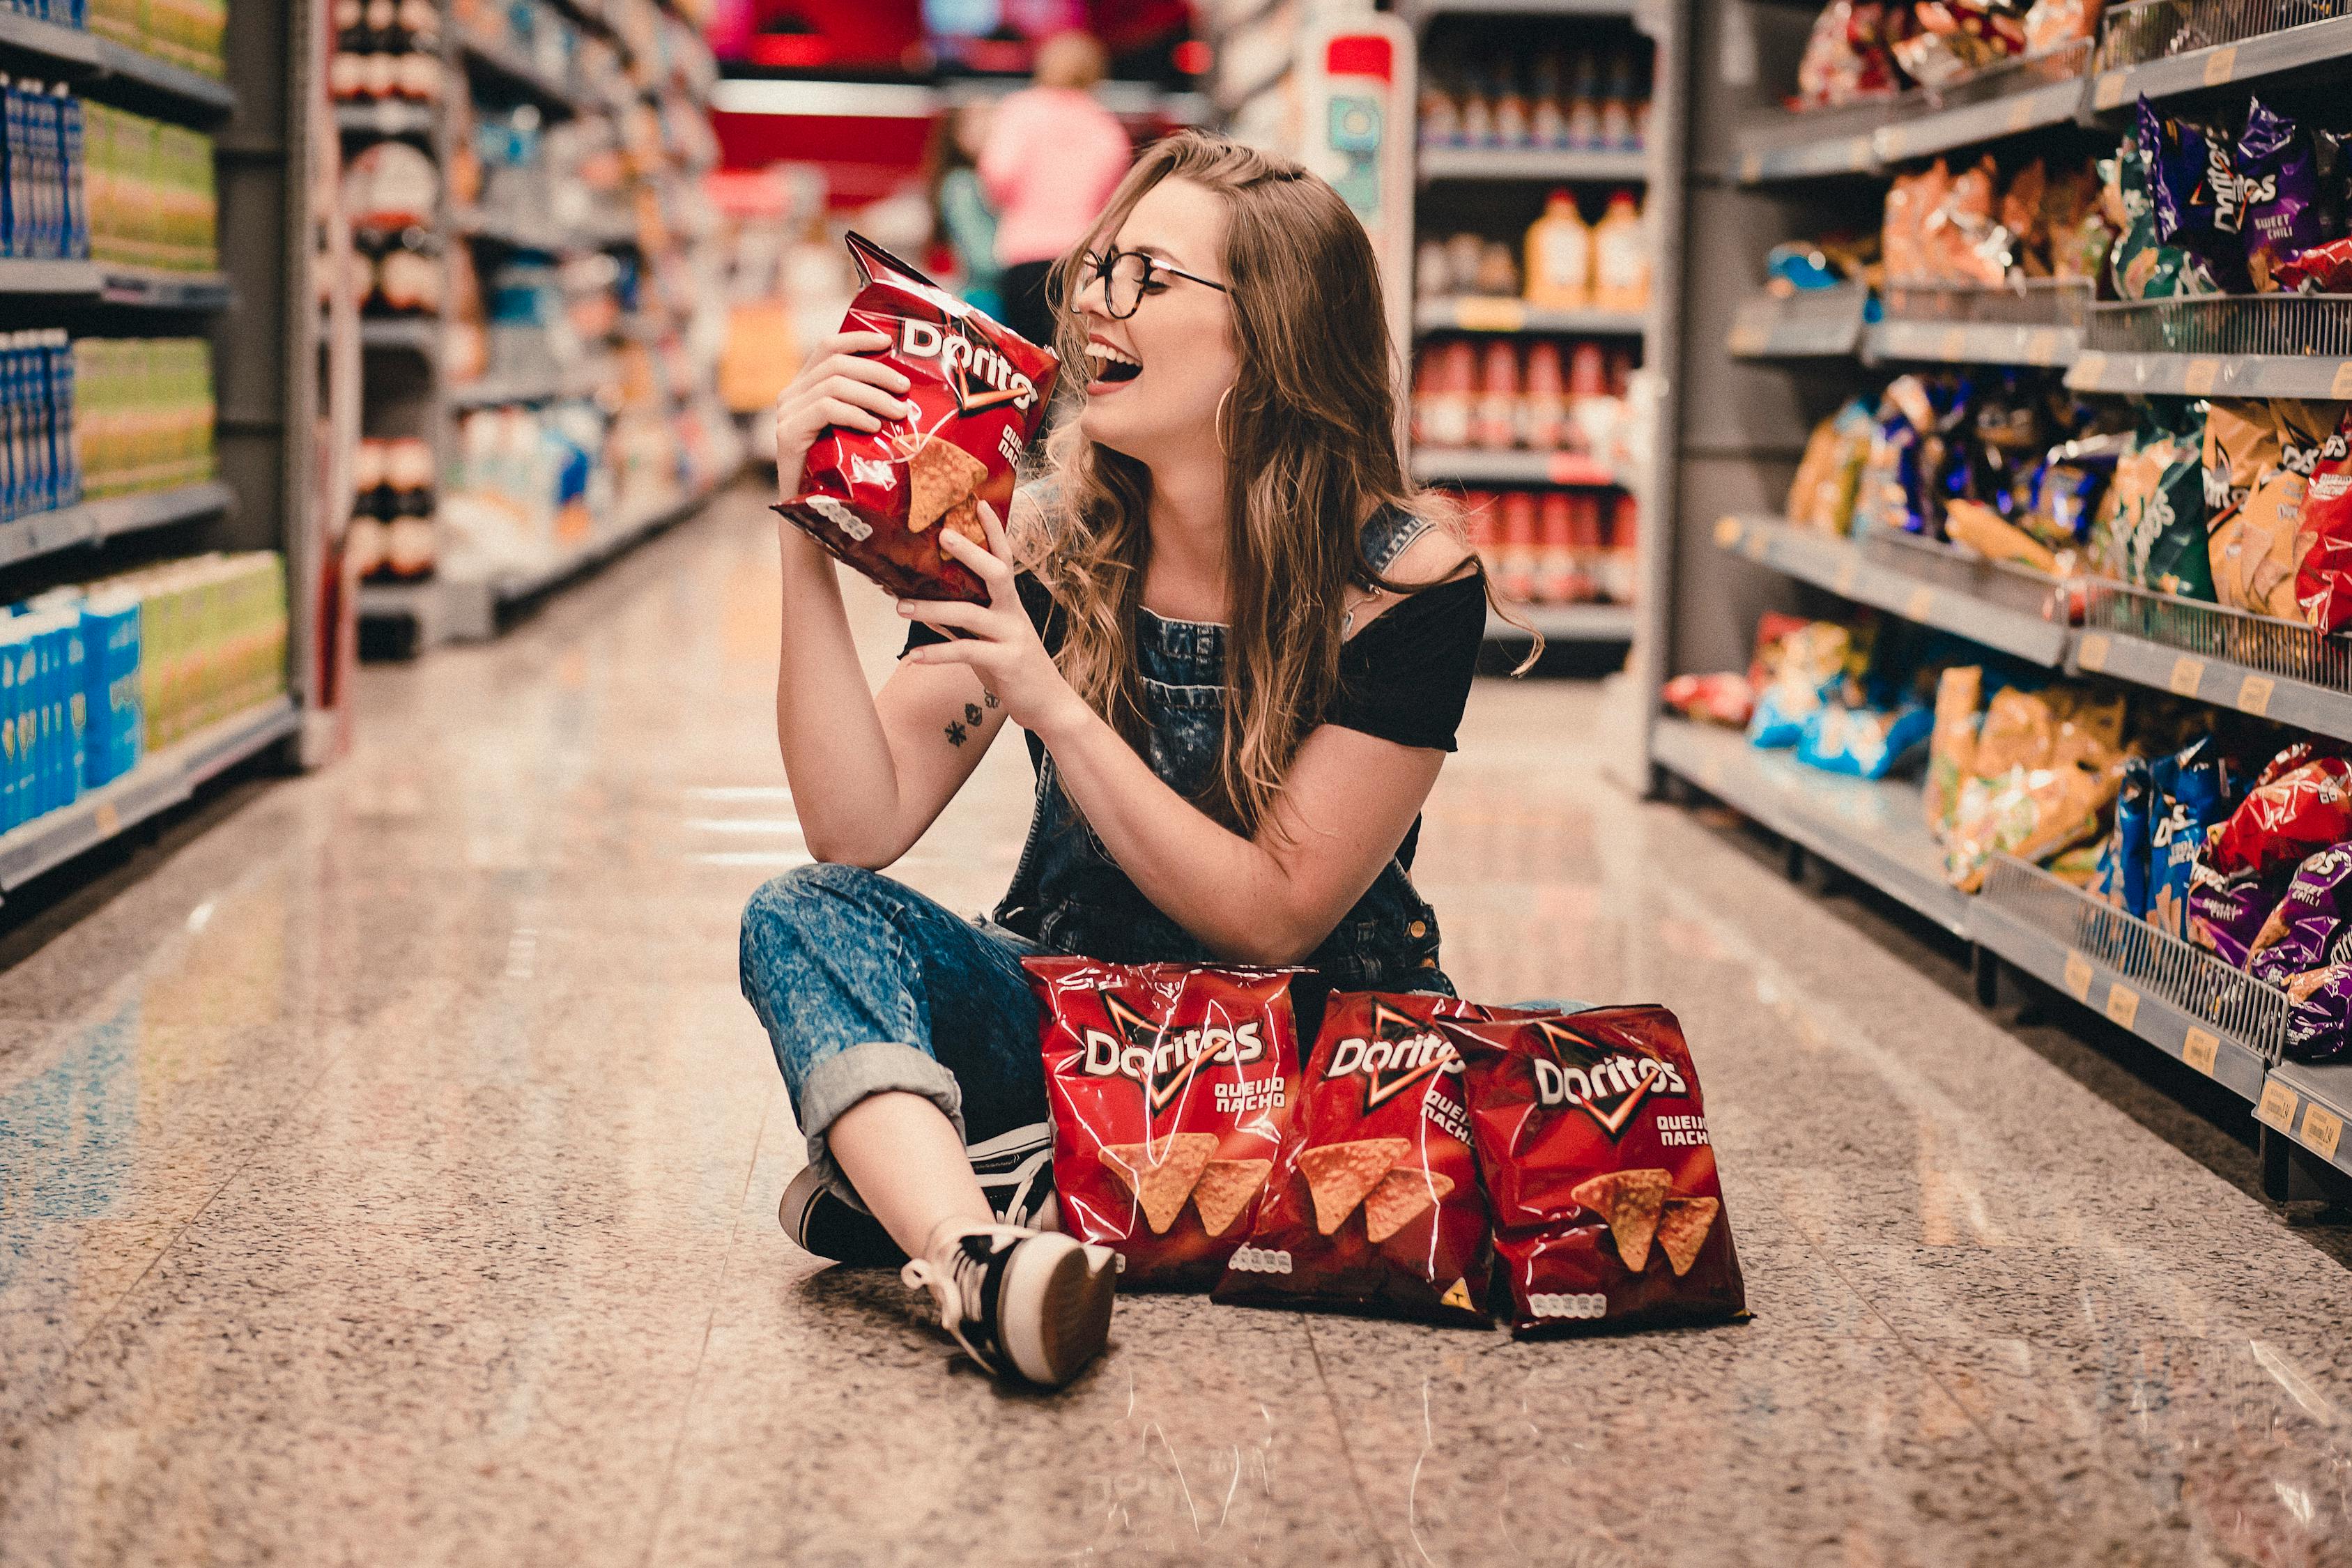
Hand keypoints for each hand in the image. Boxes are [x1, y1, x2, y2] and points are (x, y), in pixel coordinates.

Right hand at [773, 330, 915, 499]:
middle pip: (837, 364)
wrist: (816, 513)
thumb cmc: (842, 472)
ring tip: (898, 412)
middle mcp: (791, 395)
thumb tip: (905, 388)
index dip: (858, 339)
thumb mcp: (854, 431)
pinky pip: (825, 409)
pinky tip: (873, 426)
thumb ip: (864, 406)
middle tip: (904, 388)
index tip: (888, 341)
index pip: (829, 347)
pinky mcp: (788, 434)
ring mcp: (787, 413)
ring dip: (872, 395)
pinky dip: (854, 414)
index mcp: (806, 387)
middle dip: (876, 372)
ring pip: (834, 385)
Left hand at [898, 502, 1087, 739]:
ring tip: (900, 606)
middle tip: (941, 534)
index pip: (1004, 559)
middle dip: (970, 552)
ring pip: (970, 614)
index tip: (980, 503)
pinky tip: (914, 656)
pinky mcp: (1006, 662)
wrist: (1048, 706)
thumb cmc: (1015, 669)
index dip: (994, 531)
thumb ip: (964, 622)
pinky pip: (967, 652)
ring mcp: (1012, 637)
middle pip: (996, 573)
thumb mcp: (990, 641)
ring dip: (932, 609)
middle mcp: (1014, 614)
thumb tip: (926, 608)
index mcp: (1010, 604)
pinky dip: (937, 653)